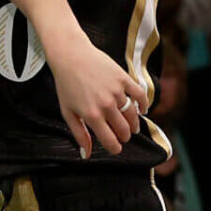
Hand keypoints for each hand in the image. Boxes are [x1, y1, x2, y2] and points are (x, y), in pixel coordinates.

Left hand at [47, 34, 149, 158]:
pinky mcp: (124, 78)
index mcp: (91, 116)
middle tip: (123, 136)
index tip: (116, 148)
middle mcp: (106, 105)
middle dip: (125, 137)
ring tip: (132, 127)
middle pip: (124, 130)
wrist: (71, 55)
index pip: (110, 141)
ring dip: (134, 124)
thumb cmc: (66, 84)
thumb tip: (87, 155)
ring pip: (132, 115)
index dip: (115, 148)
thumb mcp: (68, 112)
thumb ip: (79, 134)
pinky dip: (144, 105)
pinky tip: (143, 110)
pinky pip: (140, 95)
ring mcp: (117, 91)